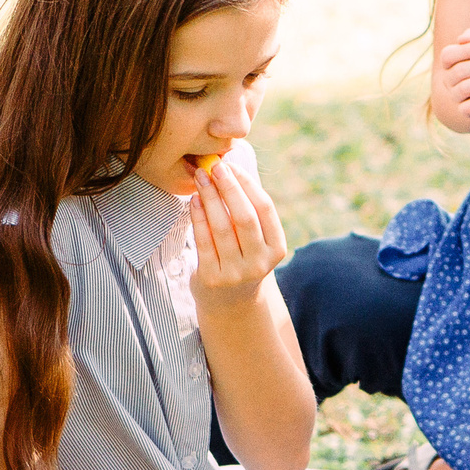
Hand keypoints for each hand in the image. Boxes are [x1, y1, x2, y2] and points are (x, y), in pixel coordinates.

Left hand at [190, 156, 287, 307]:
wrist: (229, 303)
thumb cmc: (241, 259)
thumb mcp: (255, 241)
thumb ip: (249, 210)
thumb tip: (231, 168)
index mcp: (276, 248)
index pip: (265, 209)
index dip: (248, 185)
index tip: (232, 166)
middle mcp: (259, 262)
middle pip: (244, 217)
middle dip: (228, 188)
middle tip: (215, 166)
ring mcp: (235, 273)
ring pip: (222, 228)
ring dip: (210, 198)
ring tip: (201, 178)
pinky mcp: (212, 278)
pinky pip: (203, 241)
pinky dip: (198, 217)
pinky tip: (194, 200)